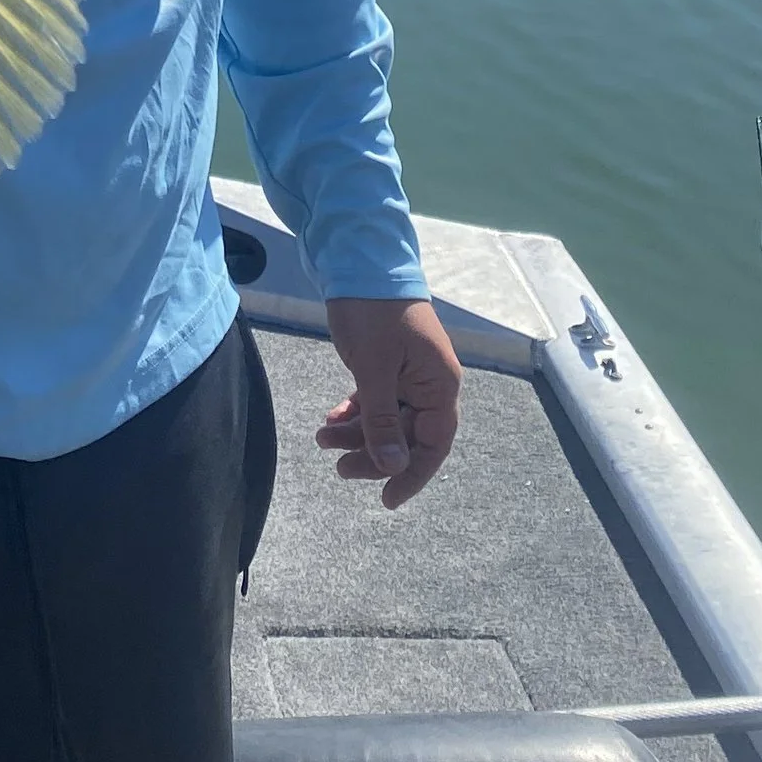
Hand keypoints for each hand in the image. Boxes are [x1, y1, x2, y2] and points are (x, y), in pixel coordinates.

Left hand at [316, 296, 461, 508]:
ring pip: (388, 420)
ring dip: (357, 434)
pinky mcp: (389, 366)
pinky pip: (377, 401)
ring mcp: (410, 374)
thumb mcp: (373, 369)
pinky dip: (355, 412)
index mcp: (440, 385)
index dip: (411, 474)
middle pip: (408, 437)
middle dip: (373, 455)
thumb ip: (382, 420)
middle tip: (338, 468)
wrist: (360, 262)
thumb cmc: (373, 313)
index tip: (386, 499)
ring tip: (322, 438)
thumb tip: (394, 466)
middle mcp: (431, 384)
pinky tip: (330, 418)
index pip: (434, 445)